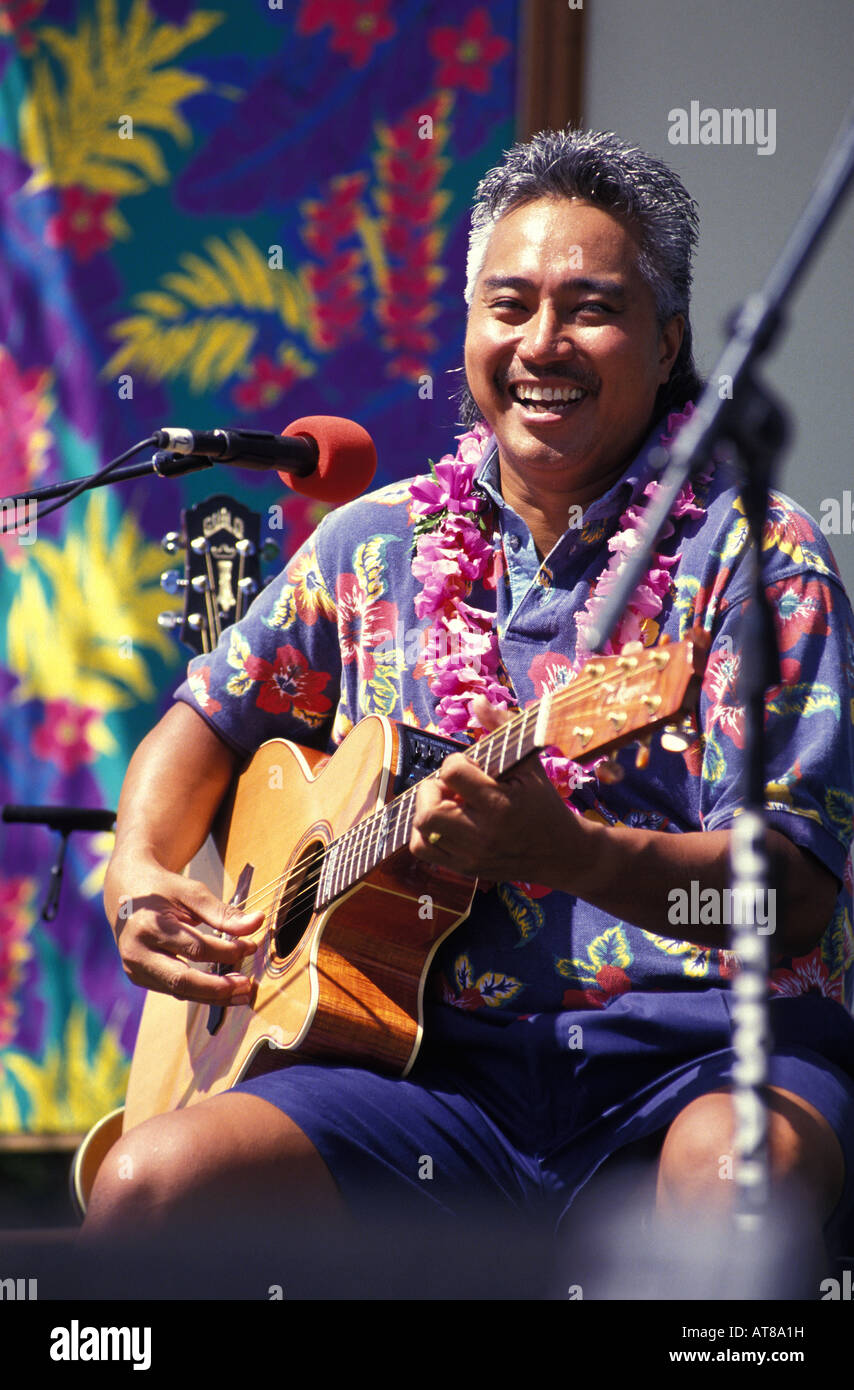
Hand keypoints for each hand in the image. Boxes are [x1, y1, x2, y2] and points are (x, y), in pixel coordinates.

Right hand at [106, 855, 264, 1003]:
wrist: (126, 891)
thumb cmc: (163, 889)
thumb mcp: (192, 892)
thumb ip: (223, 912)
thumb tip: (257, 922)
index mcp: (149, 926)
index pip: (196, 948)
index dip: (227, 951)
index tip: (251, 947)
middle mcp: (137, 952)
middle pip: (182, 980)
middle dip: (218, 988)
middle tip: (247, 986)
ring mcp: (135, 969)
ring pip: (179, 991)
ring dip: (213, 996)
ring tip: (241, 993)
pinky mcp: (139, 977)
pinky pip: (174, 990)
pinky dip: (200, 992)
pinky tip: (222, 990)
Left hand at [409, 696, 578, 886]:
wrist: (561, 852)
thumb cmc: (543, 802)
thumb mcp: (529, 763)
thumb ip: (502, 728)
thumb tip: (477, 700)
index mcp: (501, 804)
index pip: (452, 773)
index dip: (455, 762)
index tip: (470, 765)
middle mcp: (483, 834)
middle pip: (428, 810)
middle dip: (432, 789)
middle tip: (451, 786)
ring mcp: (472, 855)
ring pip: (421, 832)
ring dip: (427, 810)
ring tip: (449, 803)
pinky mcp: (465, 869)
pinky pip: (422, 850)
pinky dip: (424, 832)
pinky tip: (444, 821)